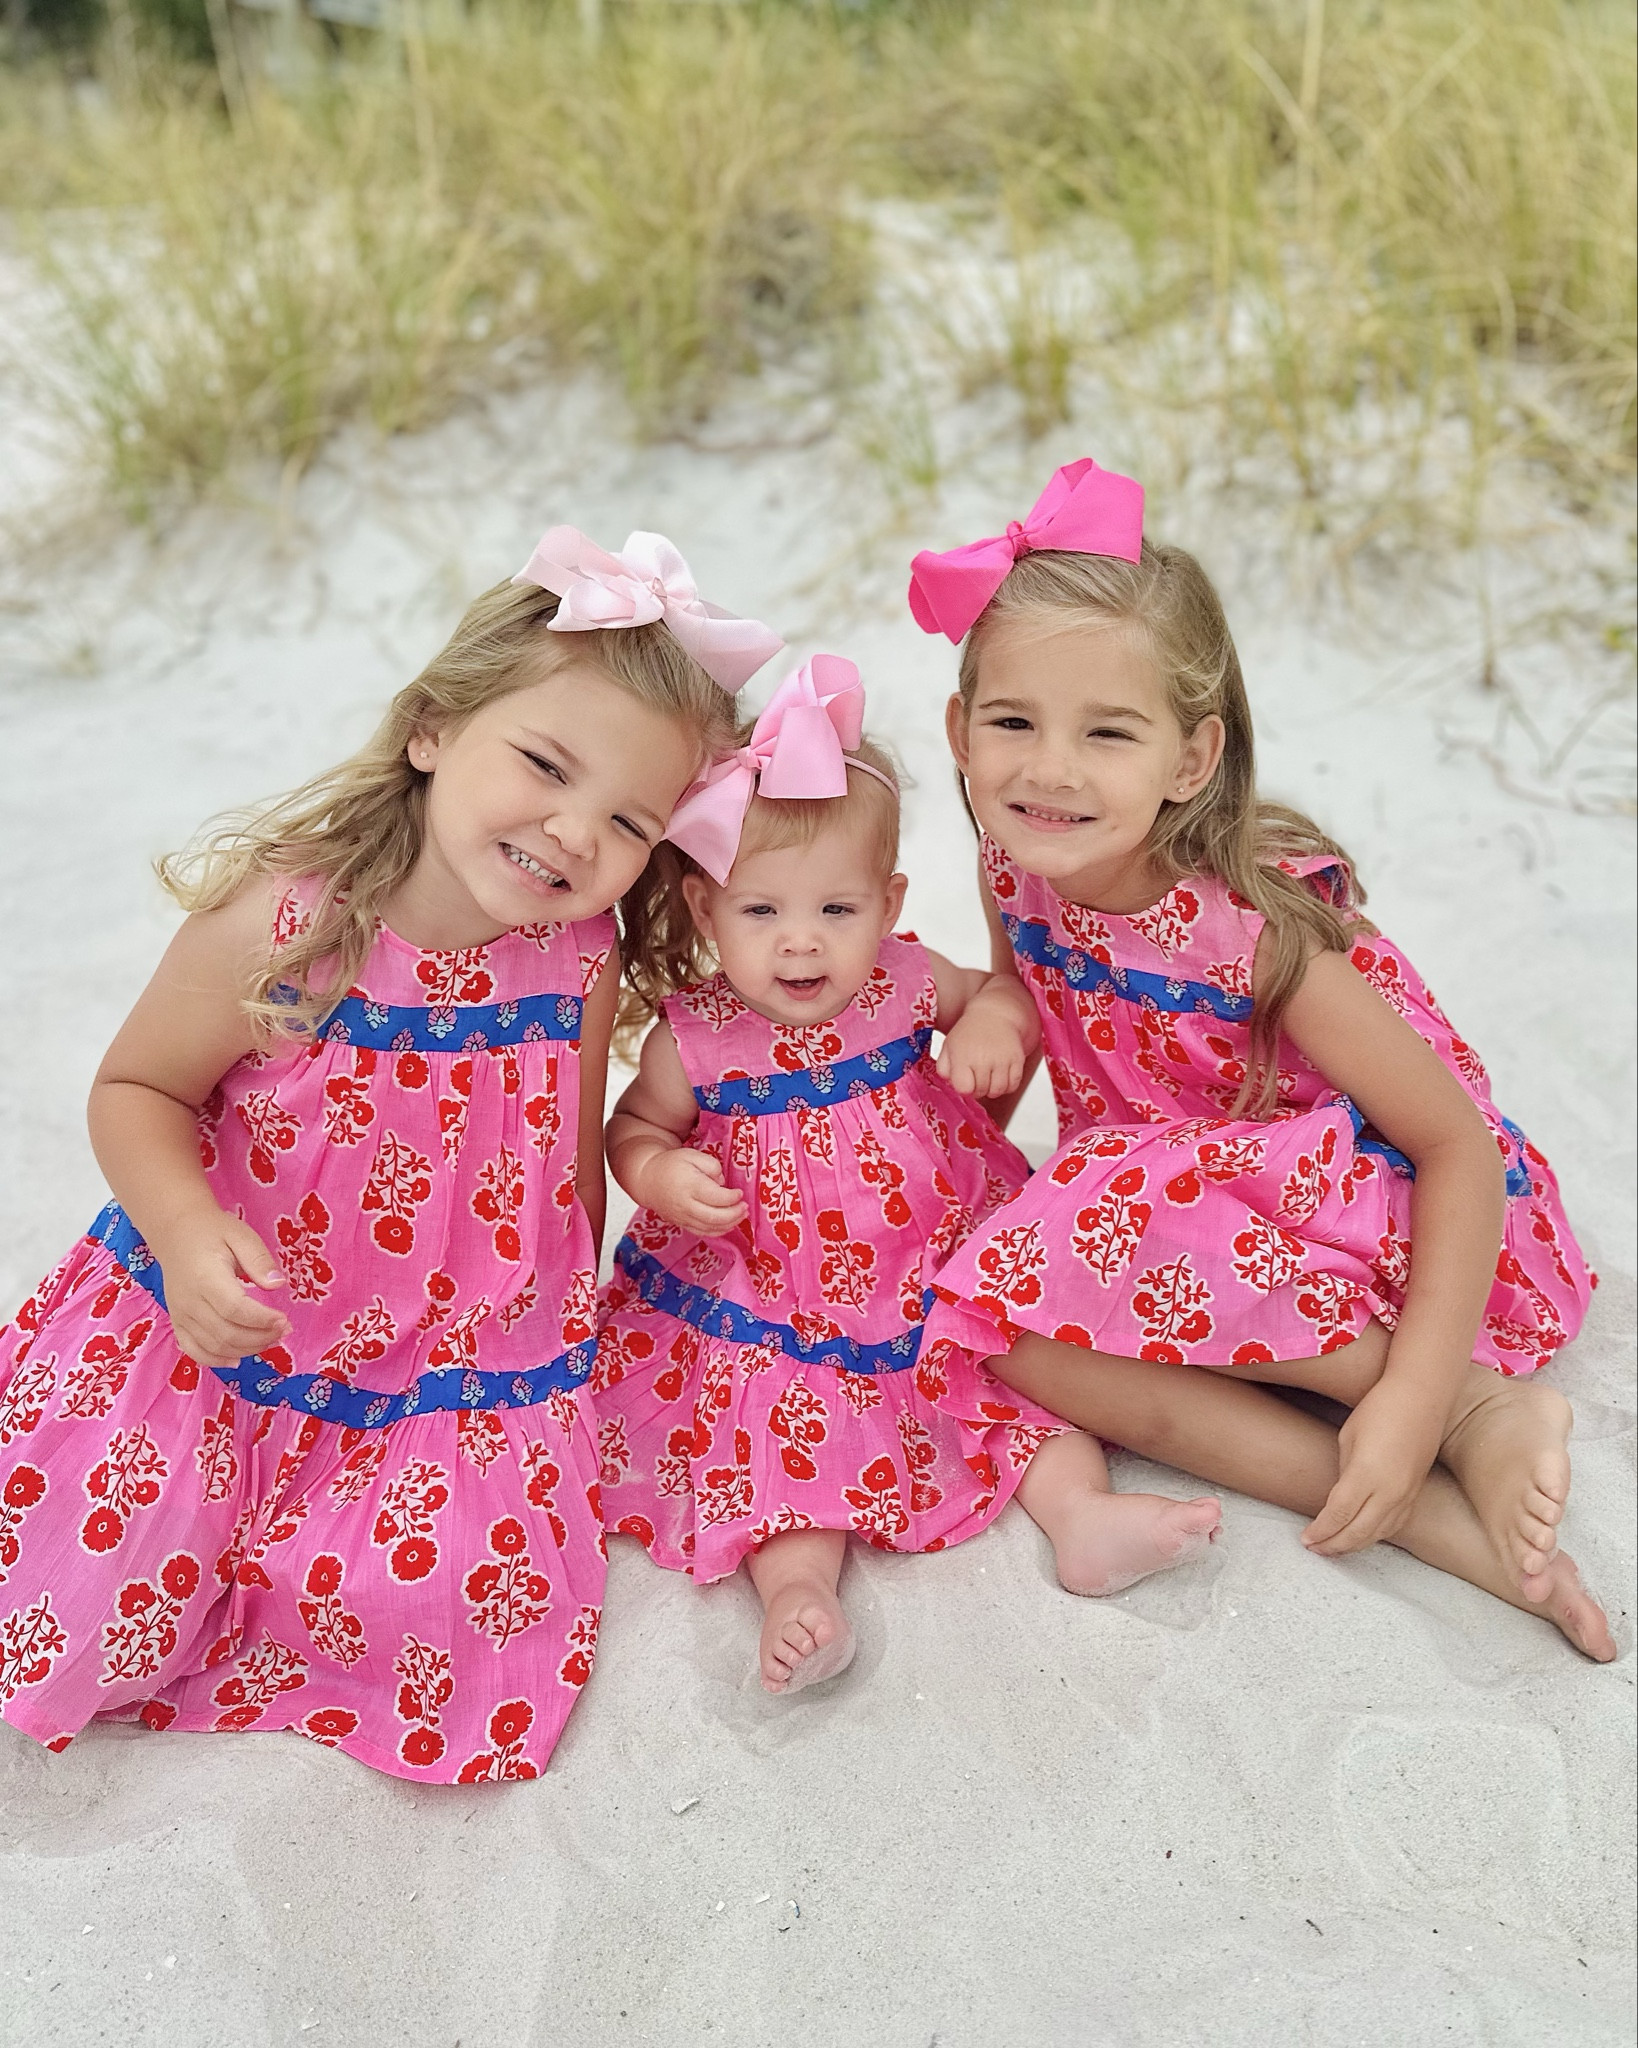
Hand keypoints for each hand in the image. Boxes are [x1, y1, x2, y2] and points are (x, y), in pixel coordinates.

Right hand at [152, 1210, 289, 1367]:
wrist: (176, 1232)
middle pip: (226, 1334)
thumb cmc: (213, 1232)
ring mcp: (180, 1315)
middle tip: (284, 1331)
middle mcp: (190, 1302)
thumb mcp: (241, 1236)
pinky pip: (193, 1350)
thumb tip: (278, 1284)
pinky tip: (237, 1360)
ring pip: (213, 1346)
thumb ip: (259, 1260)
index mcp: (206, 1279)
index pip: (236, 1310)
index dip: (262, 1320)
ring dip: (246, 1350)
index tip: (284, 1319)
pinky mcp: (177, 1322)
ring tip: (270, 1341)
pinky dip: (216, 1360)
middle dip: (260, 1338)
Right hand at [641, 1149, 748, 1235]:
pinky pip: (702, 1233)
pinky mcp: (682, 1224)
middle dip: (735, 1214)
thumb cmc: (671, 1165)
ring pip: (710, 1228)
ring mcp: (683, 1217)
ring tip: (741, 1215)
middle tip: (745, 1207)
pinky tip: (728, 1224)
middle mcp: (686, 1205)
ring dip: (730, 1224)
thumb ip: (712, 1166)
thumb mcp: (692, 1155)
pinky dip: (718, 1231)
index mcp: (690, 1186)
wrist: (647, 1179)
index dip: (732, 1198)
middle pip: (715, 1217)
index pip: (717, 1197)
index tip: (739, 1193)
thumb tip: (722, 1183)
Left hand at [937, 1012, 1028, 1099]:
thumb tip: (950, 1084)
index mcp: (963, 1056)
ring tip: (988, 1078)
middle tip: (976, 1077)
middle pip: (981, 1091)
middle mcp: (983, 1058)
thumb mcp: (948, 1047)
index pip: (964, 1088)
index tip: (965, 1081)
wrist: (993, 1015)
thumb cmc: (969, 1033)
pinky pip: (1013, 1086)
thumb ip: (943, 1069)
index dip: (964, 1088)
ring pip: (998, 1091)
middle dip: (977, 1089)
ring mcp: (1002, 1060)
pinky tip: (1000, 1076)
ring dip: (992, 1089)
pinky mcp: (1017, 1060)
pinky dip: (1007, 1086)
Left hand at [1302, 1379, 1443, 1554]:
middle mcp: (1389, 1491)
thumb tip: (1338, 1498)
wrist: (1422, 1396)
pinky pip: (1395, 1524)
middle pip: (1358, 1532)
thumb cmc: (1380, 1408)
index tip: (1305, 1539)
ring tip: (1333, 1548)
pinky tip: (1363, 1537)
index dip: (1320, 1531)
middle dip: (1333, 1545)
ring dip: (1354, 1545)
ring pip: (1378, 1534)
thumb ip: (1344, 1473)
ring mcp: (1407, 1494)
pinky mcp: (1417, 1492)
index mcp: (1366, 1475)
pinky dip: (1376, 1535)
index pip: (1338, 1515)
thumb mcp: (1349, 1437)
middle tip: (1314, 1549)